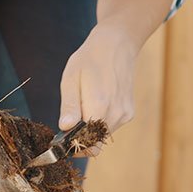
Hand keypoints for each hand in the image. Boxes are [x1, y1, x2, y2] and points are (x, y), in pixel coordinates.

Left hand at [59, 24, 139, 154]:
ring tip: (84, 104)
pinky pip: (110, 127)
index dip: (74, 146)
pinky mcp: (129, 113)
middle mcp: (116, 114)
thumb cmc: (90, 59)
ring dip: (90, 129)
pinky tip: (96, 102)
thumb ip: (69, 106)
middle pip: (95, 143)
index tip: (63, 139)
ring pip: (102, 136)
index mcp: (100, 106)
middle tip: (69, 121)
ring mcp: (125, 114)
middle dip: (80, 138)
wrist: (117, 45)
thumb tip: (65, 128)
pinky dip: (100, 122)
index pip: (87, 144)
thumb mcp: (71, 78)